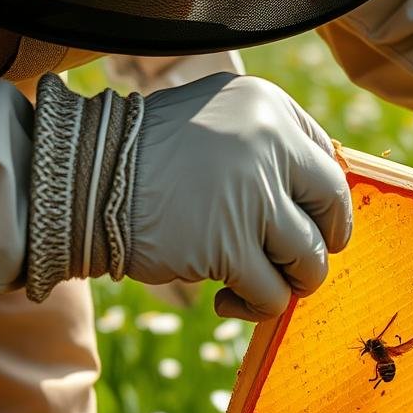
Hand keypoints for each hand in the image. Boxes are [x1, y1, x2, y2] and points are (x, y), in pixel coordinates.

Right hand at [129, 74, 351, 319]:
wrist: (79, 180)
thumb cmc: (146, 158)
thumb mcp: (213, 121)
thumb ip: (266, 148)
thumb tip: (319, 202)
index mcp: (268, 107)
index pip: (329, 166)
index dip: (323, 207)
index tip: (304, 225)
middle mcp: (268, 142)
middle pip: (332, 211)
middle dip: (319, 245)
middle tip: (292, 261)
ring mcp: (251, 195)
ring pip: (310, 259)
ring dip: (288, 281)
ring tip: (253, 281)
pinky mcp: (229, 246)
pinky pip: (272, 294)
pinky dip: (255, 306)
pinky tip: (226, 299)